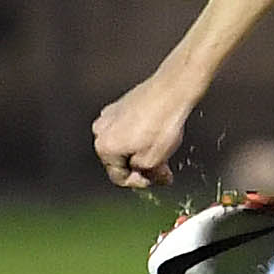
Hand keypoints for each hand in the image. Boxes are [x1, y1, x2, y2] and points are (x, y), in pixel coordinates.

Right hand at [93, 73, 198, 188]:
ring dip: (142, 151)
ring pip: (125, 144)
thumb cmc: (162, 121)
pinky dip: (142, 136)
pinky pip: (129, 129)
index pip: (118, 177)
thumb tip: (146, 177)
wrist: (172, 91)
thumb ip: (145, 175)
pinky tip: (158, 134)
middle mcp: (101, 131)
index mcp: (104, 147)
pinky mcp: (121, 105)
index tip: (153, 180)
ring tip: (163, 150)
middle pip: (121, 160)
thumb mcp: (154, 161)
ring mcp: (110, 116)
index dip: (140, 182)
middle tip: (162, 169)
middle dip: (141, 167)